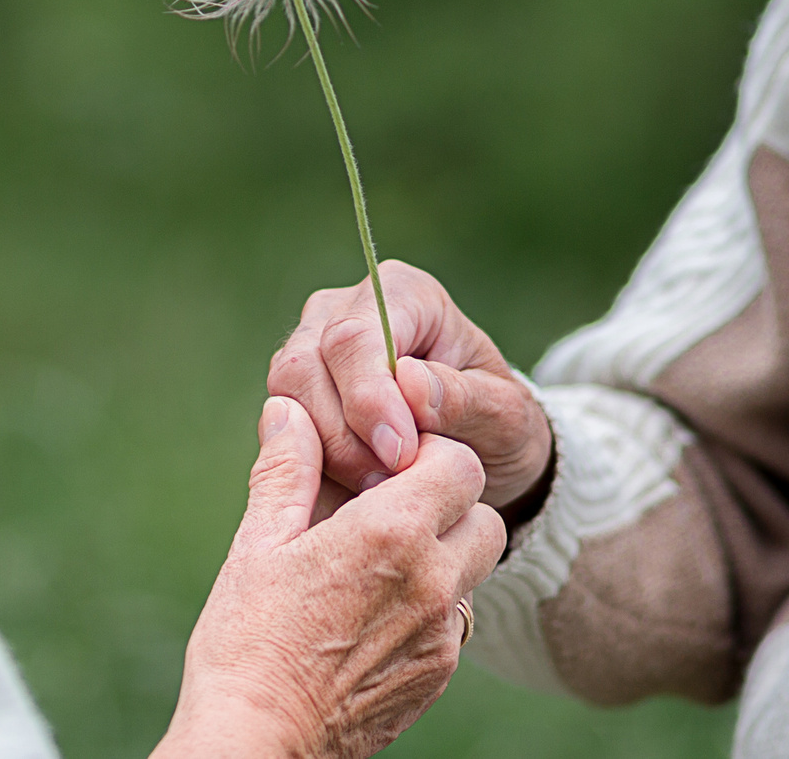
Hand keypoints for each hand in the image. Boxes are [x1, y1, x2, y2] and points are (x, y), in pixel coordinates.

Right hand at [157, 399, 504, 758]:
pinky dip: (430, 606)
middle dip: (448, 506)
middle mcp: (432, 581)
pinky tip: (373, 614)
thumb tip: (288, 411)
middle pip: (485, 516)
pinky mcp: (437, 676)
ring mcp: (442, 635)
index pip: (460, 465)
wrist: (259, 741)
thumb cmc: (248, 642)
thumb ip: (286, 471)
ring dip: (443, 556)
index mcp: (389, 533)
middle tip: (390, 513)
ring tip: (378, 565)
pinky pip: (455, 621)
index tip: (388, 468)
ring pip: (475, 570)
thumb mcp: (258, 544)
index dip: (429, 457)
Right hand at [268, 260, 551, 511]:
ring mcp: (312, 349)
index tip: (400, 454)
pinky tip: (357, 495)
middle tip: (392, 485)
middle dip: (344, 436)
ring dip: (327, 455)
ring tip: (382, 491)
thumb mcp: (504, 416)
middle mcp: (344, 310)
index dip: (368, 398)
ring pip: (286, 399)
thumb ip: (462, 398)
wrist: (484, 451)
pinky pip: (284, 431)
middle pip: (304, 366)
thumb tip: (409, 383)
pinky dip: (316, 468)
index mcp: (404, 293)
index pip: (355, 337)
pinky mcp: (299, 394)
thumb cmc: (498, 423)